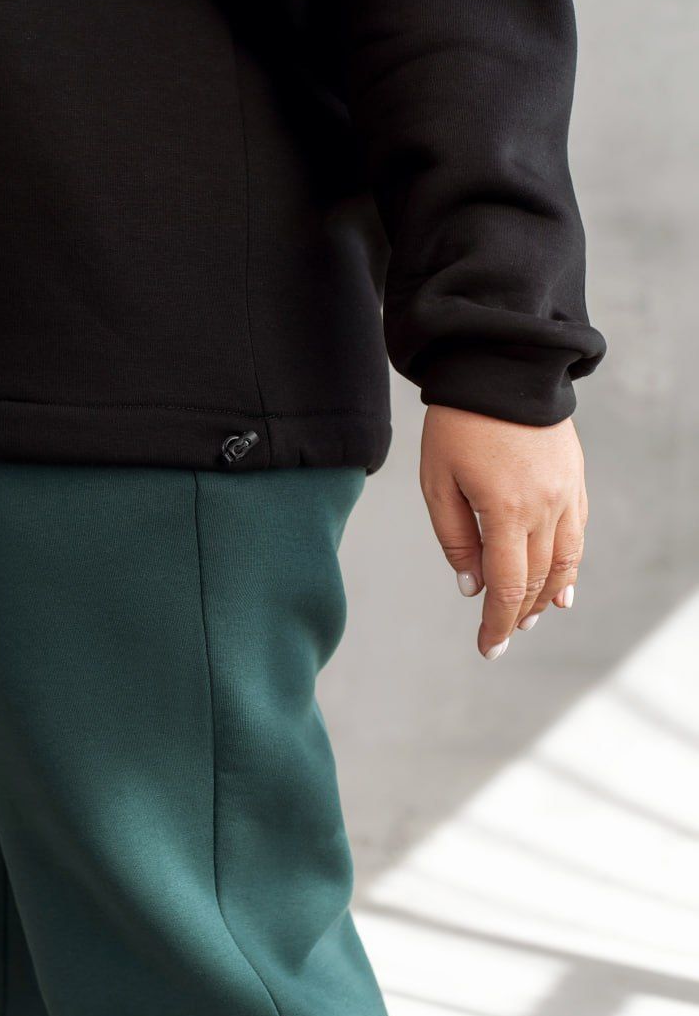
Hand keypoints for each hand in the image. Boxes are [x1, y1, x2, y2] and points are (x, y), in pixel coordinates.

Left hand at [420, 406, 586, 659]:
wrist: (501, 366)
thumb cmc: (457, 423)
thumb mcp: (438, 481)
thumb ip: (455, 539)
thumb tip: (472, 587)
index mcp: (506, 511)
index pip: (506, 586)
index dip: (497, 623)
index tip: (487, 649)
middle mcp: (545, 508)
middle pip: (536, 579)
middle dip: (517, 613)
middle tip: (502, 635)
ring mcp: (565, 492)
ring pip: (564, 560)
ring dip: (546, 594)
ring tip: (531, 617)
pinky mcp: (574, 477)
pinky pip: (577, 532)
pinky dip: (570, 563)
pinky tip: (562, 582)